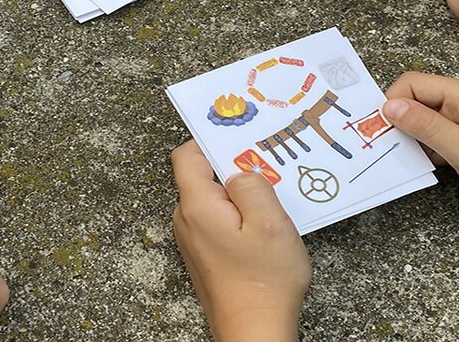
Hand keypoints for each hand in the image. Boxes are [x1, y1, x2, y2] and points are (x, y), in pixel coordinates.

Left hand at [171, 140, 308, 341]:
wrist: (255, 331)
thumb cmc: (264, 282)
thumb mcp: (270, 222)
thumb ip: (252, 184)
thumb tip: (241, 170)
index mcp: (197, 205)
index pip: (188, 154)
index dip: (212, 140)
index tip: (241, 136)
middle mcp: (187, 219)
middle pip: (204, 175)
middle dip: (236, 169)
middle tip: (269, 172)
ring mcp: (193, 238)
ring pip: (215, 198)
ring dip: (241, 196)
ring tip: (272, 204)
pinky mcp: (204, 253)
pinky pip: (218, 220)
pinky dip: (239, 216)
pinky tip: (263, 229)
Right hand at [382, 73, 458, 215]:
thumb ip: (427, 127)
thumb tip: (389, 106)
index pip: (415, 83)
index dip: (394, 104)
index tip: (385, 133)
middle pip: (422, 98)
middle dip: (405, 122)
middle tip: (399, 151)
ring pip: (432, 115)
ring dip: (421, 137)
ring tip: (427, 162)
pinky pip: (447, 128)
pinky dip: (437, 144)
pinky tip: (442, 165)